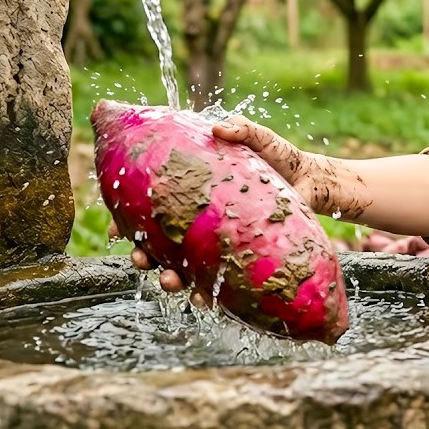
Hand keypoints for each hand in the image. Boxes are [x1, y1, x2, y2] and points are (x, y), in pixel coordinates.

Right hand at [106, 116, 323, 296]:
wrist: (312, 182)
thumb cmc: (279, 157)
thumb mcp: (258, 139)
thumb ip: (241, 129)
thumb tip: (218, 129)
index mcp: (189, 191)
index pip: (147, 208)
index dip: (126, 221)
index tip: (117, 230)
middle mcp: (197, 220)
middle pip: (157, 243)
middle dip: (143, 255)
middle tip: (142, 259)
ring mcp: (217, 242)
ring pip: (182, 267)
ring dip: (169, 278)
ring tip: (170, 281)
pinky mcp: (239, 258)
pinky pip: (219, 281)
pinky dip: (208, 293)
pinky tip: (205, 299)